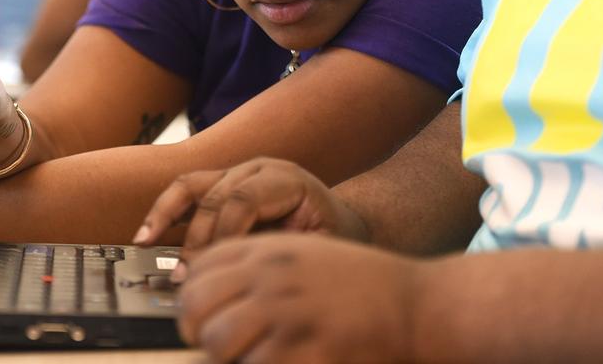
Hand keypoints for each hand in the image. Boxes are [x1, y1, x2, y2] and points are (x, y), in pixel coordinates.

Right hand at [134, 157, 364, 264]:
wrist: (337, 219)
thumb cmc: (331, 235)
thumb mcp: (321, 243)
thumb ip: (286, 247)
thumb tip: (248, 264)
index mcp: (285, 178)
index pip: (244, 199)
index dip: (226, 234)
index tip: (218, 266)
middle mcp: (256, 168)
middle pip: (214, 197)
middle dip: (198, 238)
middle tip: (187, 275)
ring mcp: (235, 172)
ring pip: (191, 186)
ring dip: (166, 216)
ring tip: (146, 241)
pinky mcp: (219, 184)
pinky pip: (185, 190)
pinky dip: (164, 210)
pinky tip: (146, 233)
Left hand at [178, 232, 418, 362]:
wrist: (412, 302)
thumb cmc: (359, 281)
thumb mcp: (303, 252)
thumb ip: (258, 264)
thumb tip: (210, 288)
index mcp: (267, 249)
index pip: (200, 266)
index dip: (189, 294)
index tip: (196, 313)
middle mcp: (271, 276)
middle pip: (197, 303)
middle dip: (194, 328)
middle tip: (205, 342)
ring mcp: (288, 312)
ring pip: (218, 340)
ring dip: (222, 356)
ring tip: (243, 356)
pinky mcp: (307, 348)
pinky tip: (274, 362)